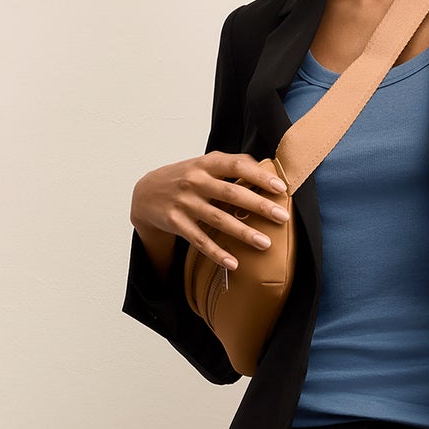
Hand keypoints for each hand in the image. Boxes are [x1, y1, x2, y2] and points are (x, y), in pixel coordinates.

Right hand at [131, 152, 290, 275]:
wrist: (147, 193)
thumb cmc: (185, 178)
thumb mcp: (204, 164)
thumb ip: (231, 164)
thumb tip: (266, 167)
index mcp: (205, 164)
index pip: (236, 165)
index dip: (259, 176)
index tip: (280, 188)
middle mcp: (195, 181)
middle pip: (231, 193)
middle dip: (258, 205)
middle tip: (282, 217)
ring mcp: (185, 203)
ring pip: (218, 219)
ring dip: (243, 232)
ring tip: (265, 243)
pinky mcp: (176, 222)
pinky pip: (199, 240)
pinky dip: (216, 252)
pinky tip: (233, 263)